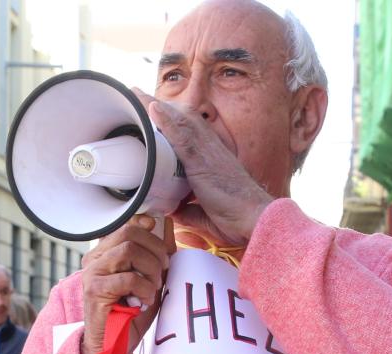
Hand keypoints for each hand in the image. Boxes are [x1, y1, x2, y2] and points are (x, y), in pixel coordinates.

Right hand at [80, 214, 174, 353]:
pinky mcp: (94, 289)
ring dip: (150, 269)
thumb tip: (168, 224)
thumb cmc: (130, 316)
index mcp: (105, 254)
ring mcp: (92, 273)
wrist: (112, 347)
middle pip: (129, 233)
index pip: (125, 225)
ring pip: (129, 250)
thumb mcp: (149, 281)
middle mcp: (95, 259)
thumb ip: (156, 255)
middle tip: (162, 271)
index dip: (145, 226)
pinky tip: (144, 301)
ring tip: (152, 288)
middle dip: (155, 250)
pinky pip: (128, 278)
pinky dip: (144, 288)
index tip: (160, 241)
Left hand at [138, 89, 275, 246]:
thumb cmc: (236, 217)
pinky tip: (152, 108)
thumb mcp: (205, 212)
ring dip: (157, 108)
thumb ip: (187, 209)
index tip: (156, 110)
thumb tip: (172, 210)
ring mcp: (207, 152)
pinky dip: (166, 121)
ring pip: (180, 122)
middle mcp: (211, 149)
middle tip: (139, 97)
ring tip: (136, 95)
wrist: (255, 219)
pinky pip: (182, 136)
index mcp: (212, 158)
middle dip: (161, 108)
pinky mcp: (202, 162)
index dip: (173, 119)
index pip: (190, 131)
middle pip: (183, 119)